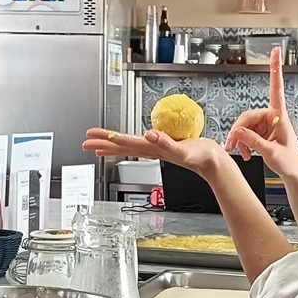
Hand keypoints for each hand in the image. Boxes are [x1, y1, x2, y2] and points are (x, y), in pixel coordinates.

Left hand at [84, 127, 225, 177]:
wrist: (212, 162)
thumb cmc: (201, 157)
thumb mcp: (183, 149)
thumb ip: (166, 142)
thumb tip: (149, 134)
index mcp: (152, 149)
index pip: (123, 143)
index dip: (106, 138)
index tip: (91, 135)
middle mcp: (150, 150)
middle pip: (120, 146)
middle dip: (102, 143)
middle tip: (85, 140)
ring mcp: (155, 149)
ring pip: (128, 146)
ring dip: (112, 145)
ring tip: (99, 145)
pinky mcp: (162, 146)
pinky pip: (140, 144)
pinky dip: (129, 142)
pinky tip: (127, 141)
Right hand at [224, 48, 297, 180]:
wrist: (293, 172)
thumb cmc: (290, 161)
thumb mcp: (271, 152)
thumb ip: (254, 141)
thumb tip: (239, 131)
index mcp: (280, 116)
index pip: (276, 87)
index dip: (275, 68)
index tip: (276, 51)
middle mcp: (273, 116)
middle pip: (248, 115)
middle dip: (239, 131)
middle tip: (233, 145)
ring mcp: (266, 124)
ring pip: (244, 125)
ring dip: (240, 139)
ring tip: (241, 152)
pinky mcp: (261, 131)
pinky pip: (245, 132)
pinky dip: (242, 142)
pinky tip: (244, 152)